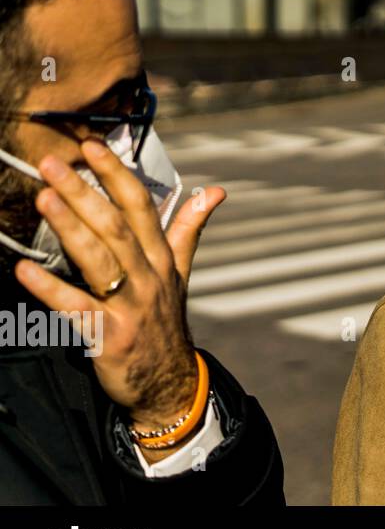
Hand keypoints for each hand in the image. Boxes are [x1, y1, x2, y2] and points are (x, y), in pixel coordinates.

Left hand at [12, 138, 223, 444]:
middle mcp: (149, 276)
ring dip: (71, 228)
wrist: (170, 383)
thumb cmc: (165, 321)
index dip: (117, 174)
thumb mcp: (180, 272)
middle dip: (85, 192)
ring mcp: (131, 306)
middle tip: (54, 164)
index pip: (141, 206)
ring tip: (44, 200)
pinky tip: (24, 272)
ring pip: (100, 260)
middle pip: (116, 227)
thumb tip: (215, 191)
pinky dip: (50, 290)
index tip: (91, 146)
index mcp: (161, 257)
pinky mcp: (110, 336)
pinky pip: (77, 309)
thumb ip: (189, 228)